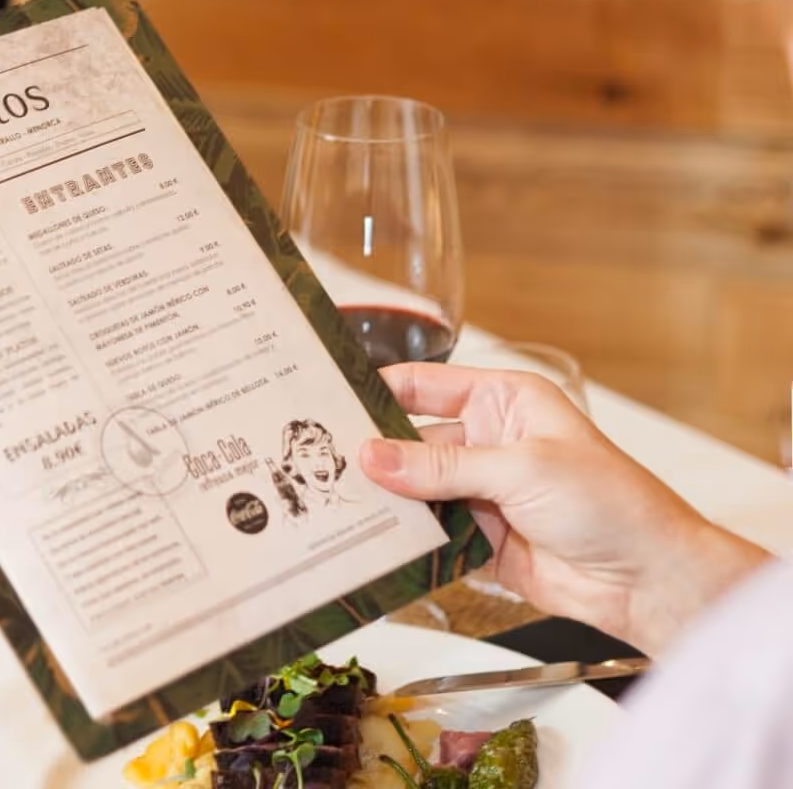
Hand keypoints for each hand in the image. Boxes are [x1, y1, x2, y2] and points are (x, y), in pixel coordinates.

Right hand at [360, 362, 768, 651]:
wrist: (647, 579)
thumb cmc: (610, 503)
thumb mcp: (520, 469)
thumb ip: (441, 465)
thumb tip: (372, 457)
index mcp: (504, 401)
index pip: (424, 385)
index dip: (377, 390)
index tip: (327, 399)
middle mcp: (488, 440)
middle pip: (410, 440)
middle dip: (372, 452)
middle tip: (317, 459)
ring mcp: (481, 491)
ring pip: (414, 489)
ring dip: (385, 499)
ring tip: (331, 502)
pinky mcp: (479, 538)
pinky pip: (428, 534)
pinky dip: (403, 540)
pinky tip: (369, 541)